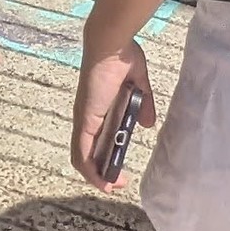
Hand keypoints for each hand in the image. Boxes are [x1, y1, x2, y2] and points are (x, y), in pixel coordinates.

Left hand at [69, 35, 156, 189]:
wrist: (111, 44)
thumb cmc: (123, 58)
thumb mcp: (139, 85)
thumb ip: (143, 104)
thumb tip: (148, 124)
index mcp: (98, 109)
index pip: (94, 140)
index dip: (104, 157)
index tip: (119, 170)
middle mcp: (87, 117)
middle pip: (87, 153)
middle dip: (102, 172)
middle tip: (118, 183)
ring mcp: (84, 120)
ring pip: (82, 157)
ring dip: (96, 175)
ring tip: (112, 186)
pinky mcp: (86, 120)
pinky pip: (82, 152)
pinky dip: (90, 169)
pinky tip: (101, 180)